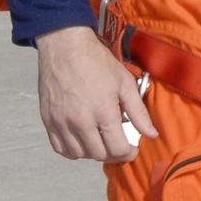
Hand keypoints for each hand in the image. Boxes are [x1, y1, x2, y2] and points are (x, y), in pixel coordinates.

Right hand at [34, 26, 158, 162]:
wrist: (65, 46)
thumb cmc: (96, 61)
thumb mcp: (124, 82)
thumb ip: (139, 112)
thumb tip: (152, 134)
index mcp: (103, 111)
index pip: (117, 149)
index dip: (128, 153)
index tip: (132, 149)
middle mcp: (81, 121)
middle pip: (98, 154)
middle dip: (112, 153)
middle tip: (117, 143)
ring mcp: (62, 122)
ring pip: (79, 154)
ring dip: (92, 152)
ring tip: (100, 139)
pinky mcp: (48, 120)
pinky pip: (59, 148)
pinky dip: (72, 149)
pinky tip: (80, 139)